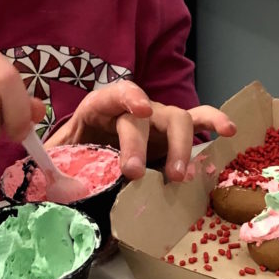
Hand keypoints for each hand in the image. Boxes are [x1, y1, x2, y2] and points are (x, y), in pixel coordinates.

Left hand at [45, 79, 235, 181]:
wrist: (88, 157)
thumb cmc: (76, 153)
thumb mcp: (60, 157)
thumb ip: (54, 166)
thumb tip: (48, 185)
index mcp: (100, 106)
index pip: (115, 92)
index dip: (129, 98)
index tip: (139, 112)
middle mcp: (134, 108)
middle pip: (146, 115)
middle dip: (142, 143)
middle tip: (134, 174)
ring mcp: (158, 119)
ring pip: (178, 118)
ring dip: (180, 146)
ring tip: (179, 176)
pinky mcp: (177, 134)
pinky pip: (199, 121)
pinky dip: (214, 123)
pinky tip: (229, 132)